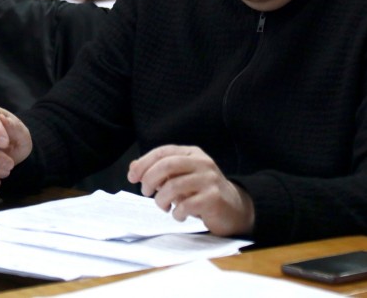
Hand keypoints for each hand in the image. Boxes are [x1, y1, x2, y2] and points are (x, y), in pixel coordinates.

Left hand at [128, 145, 254, 236]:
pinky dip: (176, 213)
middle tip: (146, 192)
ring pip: (173, 186)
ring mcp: (209, 180)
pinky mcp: (213, 198)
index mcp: (192, 153)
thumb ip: (159, 171)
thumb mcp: (181, 176)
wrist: (234, 208)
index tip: (132, 177)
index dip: (143, 164)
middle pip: (166, 166)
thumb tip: (133, 168)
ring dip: (161, 200)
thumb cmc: (201, 191)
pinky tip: (178, 214)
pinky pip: (185, 205)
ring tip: (163, 206)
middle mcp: (202, 163)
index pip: (162, 152)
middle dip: (149, 179)